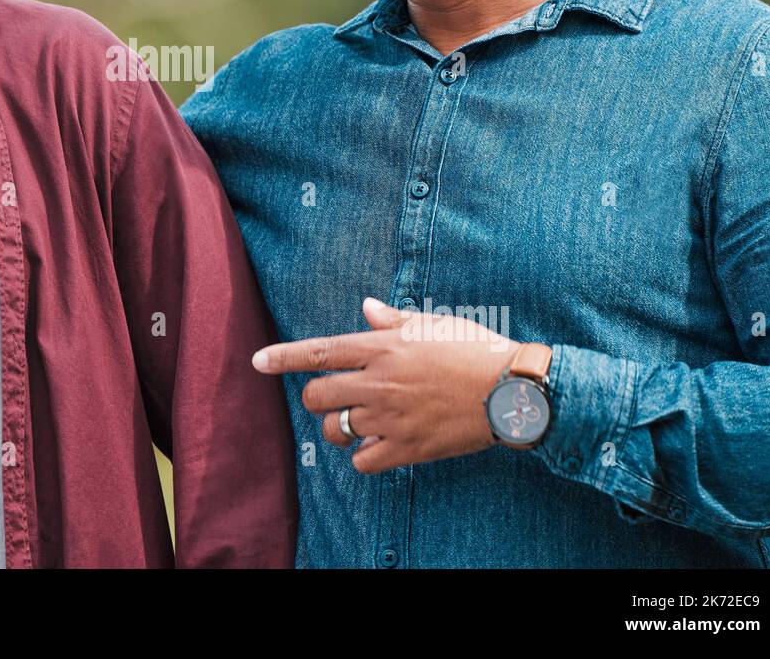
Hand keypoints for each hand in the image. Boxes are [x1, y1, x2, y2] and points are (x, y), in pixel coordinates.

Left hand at [252, 298, 530, 473]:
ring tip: (356, 423)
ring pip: (336, 430)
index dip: (282, 357)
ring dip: (338, 428)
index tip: (258, 362)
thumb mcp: (433, 324)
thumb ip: (392, 320)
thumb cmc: (475, 349)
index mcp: (382, 348)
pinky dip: (364, 456)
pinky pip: (364, 461)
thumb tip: (366, 309)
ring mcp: (391, 418)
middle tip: (334, 397)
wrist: (512, 390)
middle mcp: (379, 382)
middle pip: (317, 396)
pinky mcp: (408, 448)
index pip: (319, 352)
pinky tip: (379, 446)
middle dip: (316, 398)